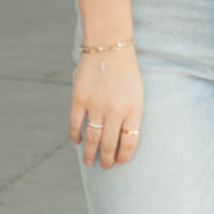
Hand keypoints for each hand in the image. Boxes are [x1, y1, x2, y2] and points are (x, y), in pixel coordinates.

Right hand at [70, 47, 142, 168]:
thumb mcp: (136, 93)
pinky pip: (76, 124)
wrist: (109, 46)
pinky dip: (76, 136)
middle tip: (104, 167)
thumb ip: (130, 114)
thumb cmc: (126, 70)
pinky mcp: (80, 100)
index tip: (120, 162)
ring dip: (90, 153)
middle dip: (107, 160)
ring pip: (93, 139)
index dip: (124, 156)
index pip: (129, 142)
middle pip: (110, 145)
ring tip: (89, 161)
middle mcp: (115, 112)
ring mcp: (97, 106)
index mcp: (133, 110)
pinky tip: (77, 141)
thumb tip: (121, 136)